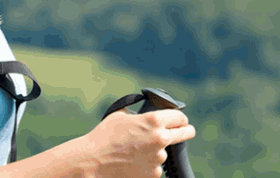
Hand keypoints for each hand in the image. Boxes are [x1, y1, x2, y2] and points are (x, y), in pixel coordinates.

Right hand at [78, 109, 194, 177]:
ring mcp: (158, 158)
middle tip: (183, 132)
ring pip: (165, 151)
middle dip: (185, 131)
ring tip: (136, 150)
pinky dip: (148, 164)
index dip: (181, 119)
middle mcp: (160, 139)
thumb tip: (146, 108)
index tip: (181, 121)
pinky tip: (133, 161)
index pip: (180, 118)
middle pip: (186, 133)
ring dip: (157, 151)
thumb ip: (139, 111)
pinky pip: (156, 166)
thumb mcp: (122, 114)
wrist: (94, 160)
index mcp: (154, 120)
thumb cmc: (104, 135)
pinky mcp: (154, 174)